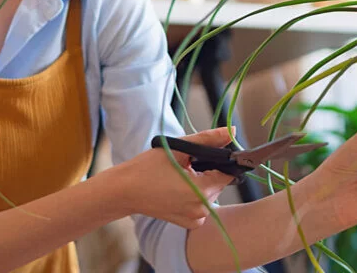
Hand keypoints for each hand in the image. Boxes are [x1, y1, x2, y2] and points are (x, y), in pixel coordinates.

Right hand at [101, 127, 238, 228]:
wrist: (125, 191)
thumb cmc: (147, 168)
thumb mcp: (179, 149)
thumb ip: (208, 139)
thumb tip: (231, 132)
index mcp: (201, 190)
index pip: (228, 173)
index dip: (219, 161)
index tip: (203, 156)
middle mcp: (202, 209)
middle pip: (219, 184)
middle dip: (208, 172)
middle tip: (185, 165)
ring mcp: (196, 219)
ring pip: (211, 194)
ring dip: (202, 184)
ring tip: (179, 177)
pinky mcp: (189, 224)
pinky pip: (202, 206)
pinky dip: (195, 197)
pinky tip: (178, 190)